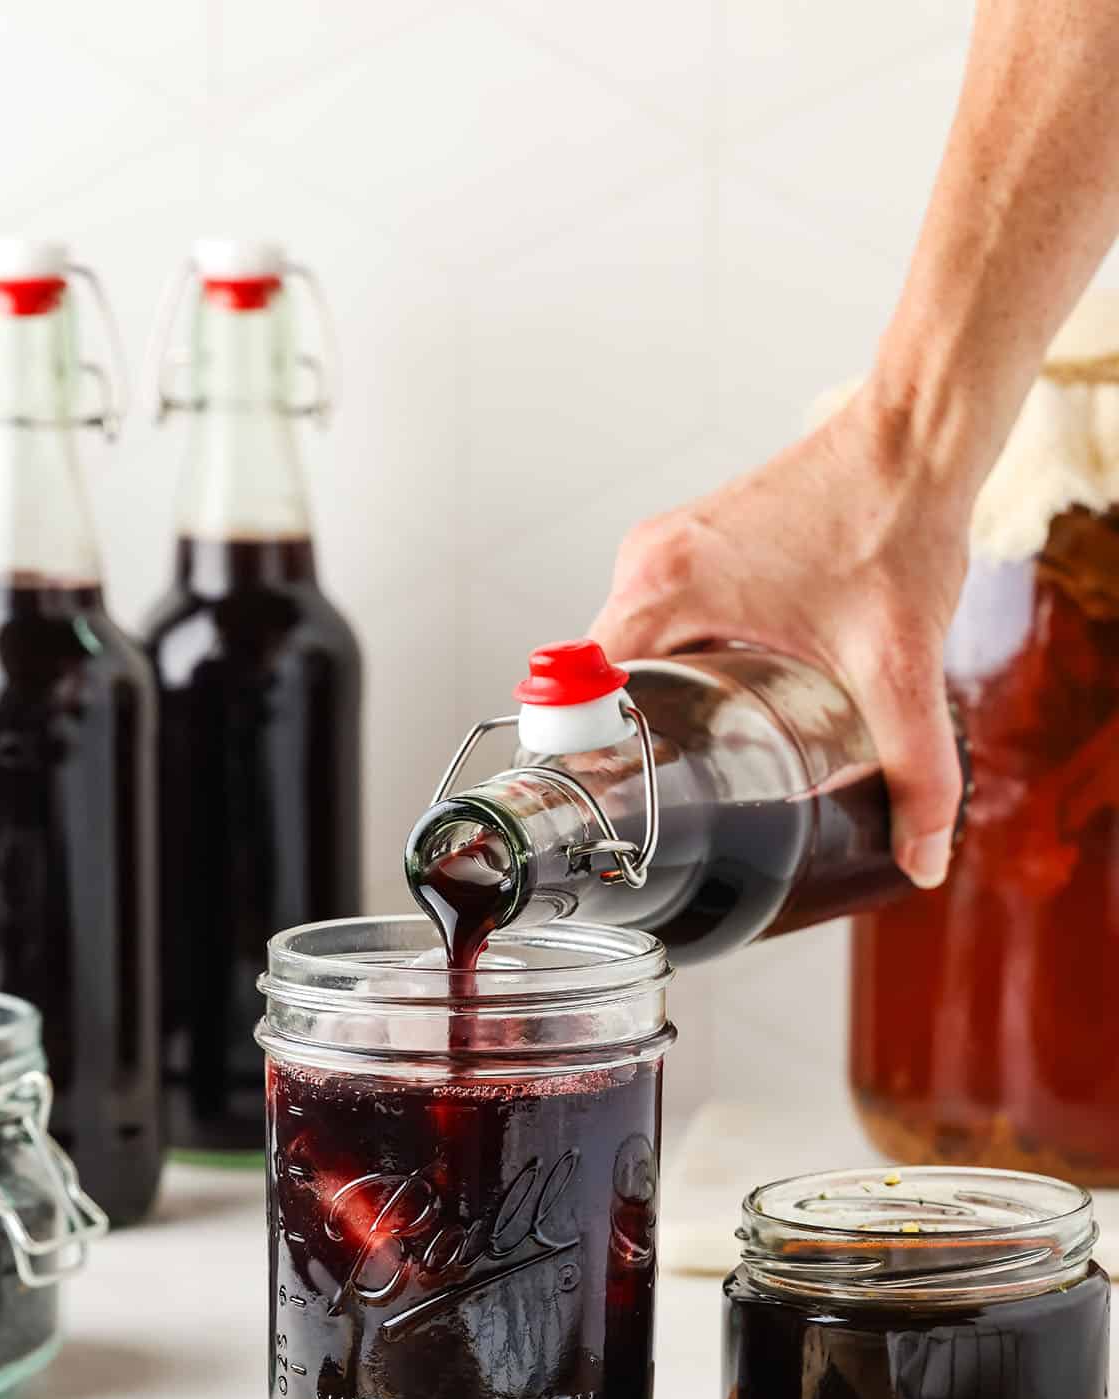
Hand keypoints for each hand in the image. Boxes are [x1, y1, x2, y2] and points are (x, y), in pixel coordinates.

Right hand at [589, 386, 975, 887]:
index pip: (576, 693)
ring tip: (698, 756)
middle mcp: (648, 561)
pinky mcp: (690, 540)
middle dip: (630, 738)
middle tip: (674, 799)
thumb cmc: (896, 525)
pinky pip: (655, 617)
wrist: (915, 438)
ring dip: (654, 698)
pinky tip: (722, 696)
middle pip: (599, 678)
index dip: (587, 756)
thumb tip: (922, 858)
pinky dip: (676, 659)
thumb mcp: (900, 667)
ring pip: (628, 648)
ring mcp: (665, 545)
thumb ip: (918, 772)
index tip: (612, 807)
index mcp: (665, 588)